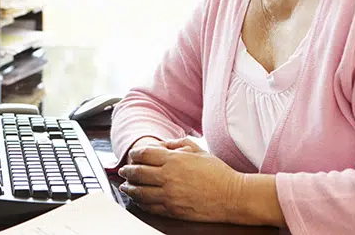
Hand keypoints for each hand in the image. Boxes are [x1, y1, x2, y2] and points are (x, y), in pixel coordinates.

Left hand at [118, 138, 242, 222]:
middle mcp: (168, 177)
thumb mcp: (199, 150)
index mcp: (174, 160)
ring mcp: (169, 195)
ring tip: (125, 187)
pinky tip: (138, 200)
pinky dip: (141, 203)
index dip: (135, 155)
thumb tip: (165, 144)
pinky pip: (150, 207)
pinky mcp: (173, 210)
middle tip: (122, 171)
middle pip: (138, 173)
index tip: (132, 156)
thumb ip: (179, 144)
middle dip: (127, 171)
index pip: (144, 155)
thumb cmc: (218, 173)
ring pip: (140, 192)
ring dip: (130, 188)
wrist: (232, 197)